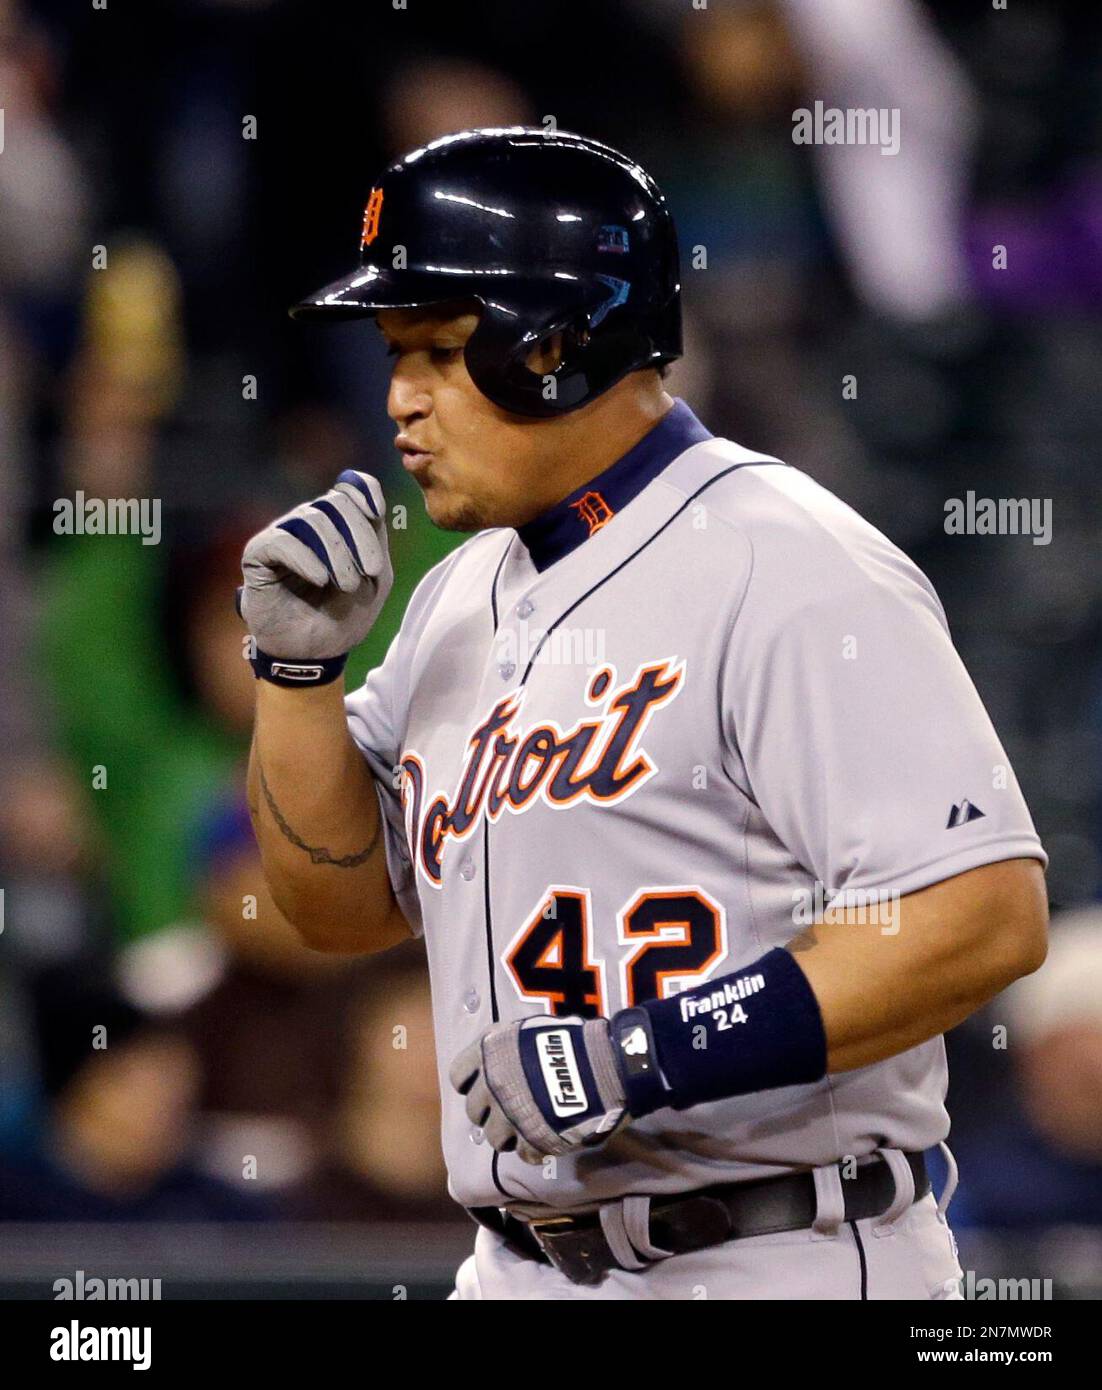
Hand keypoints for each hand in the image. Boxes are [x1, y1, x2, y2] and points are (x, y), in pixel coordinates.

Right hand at [239, 470, 391, 659]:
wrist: (315, 654)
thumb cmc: (344, 616)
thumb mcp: (376, 576)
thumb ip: (375, 533)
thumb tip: (365, 486)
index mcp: (336, 525)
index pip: (350, 489)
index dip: (364, 495)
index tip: (376, 515)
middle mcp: (306, 524)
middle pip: (335, 502)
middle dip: (359, 536)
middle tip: (369, 574)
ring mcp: (281, 537)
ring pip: (310, 518)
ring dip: (337, 552)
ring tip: (347, 585)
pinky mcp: (257, 555)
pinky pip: (281, 541)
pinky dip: (306, 558)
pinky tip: (320, 579)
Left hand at [450, 1016, 628, 1164]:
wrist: (604, 1065)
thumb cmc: (572, 1040)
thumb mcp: (530, 1030)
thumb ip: (508, 1049)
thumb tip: (501, 1062)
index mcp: (488, 1053)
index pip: (459, 1076)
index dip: (472, 1083)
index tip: (485, 1086)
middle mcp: (491, 1086)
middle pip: (474, 1112)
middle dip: (491, 1111)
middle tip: (511, 1109)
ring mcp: (509, 1117)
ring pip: (494, 1138)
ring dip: (510, 1134)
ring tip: (530, 1127)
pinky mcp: (531, 1141)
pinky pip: (523, 1154)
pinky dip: (534, 1149)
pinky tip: (547, 1138)